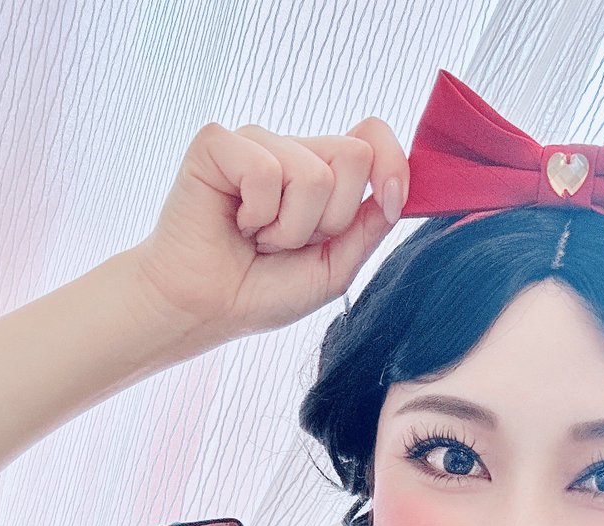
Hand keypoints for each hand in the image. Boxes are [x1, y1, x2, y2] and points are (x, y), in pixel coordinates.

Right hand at [129, 117, 408, 340]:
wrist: (204, 310)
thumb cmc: (262, 292)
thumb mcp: (334, 268)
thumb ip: (370, 226)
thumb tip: (398, 189)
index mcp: (323, 175)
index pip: (373, 137)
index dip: (392, 163)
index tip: (391, 200)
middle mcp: (292, 151)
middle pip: (354, 155)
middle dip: (331, 219)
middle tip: (289, 242)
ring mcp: (255, 143)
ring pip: (312, 172)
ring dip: (288, 228)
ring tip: (257, 238)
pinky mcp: (217, 143)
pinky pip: (264, 169)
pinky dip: (256, 213)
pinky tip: (235, 223)